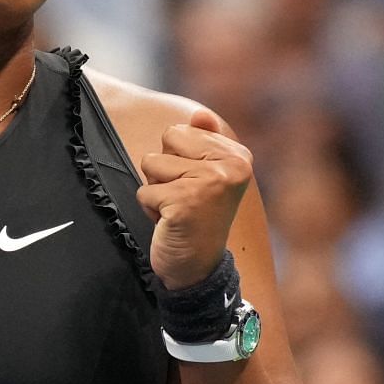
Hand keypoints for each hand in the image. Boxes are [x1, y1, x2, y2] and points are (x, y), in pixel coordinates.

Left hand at [137, 107, 253, 290]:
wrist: (199, 269)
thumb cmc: (198, 219)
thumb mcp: (206, 176)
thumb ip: (204, 142)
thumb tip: (200, 114)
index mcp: (238, 156)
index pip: (181, 130)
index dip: (177, 159)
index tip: (194, 186)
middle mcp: (230, 166)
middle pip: (167, 139)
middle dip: (164, 169)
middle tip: (183, 197)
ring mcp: (209, 183)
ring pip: (152, 163)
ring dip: (156, 190)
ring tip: (176, 209)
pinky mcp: (185, 201)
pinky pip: (145, 191)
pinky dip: (150, 210)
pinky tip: (170, 223)